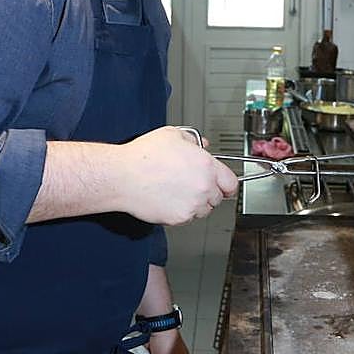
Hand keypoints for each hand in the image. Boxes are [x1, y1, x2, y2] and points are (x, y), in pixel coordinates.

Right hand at [118, 127, 238, 225]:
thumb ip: (193, 140)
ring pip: (203, 210)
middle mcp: (203, 186)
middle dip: (207, 192)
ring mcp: (192, 205)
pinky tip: (167, 199)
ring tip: (175, 191)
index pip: (231, 183)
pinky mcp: (179, 218)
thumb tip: (203, 146)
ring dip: (195, 203)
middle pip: (217, 198)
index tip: (223, 186)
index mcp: (206, 165)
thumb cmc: (142, 156)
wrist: (122, 176)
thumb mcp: (172, 135)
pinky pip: (187, 218)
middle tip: (191, 185)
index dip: (226, 184)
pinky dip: (180, 212)